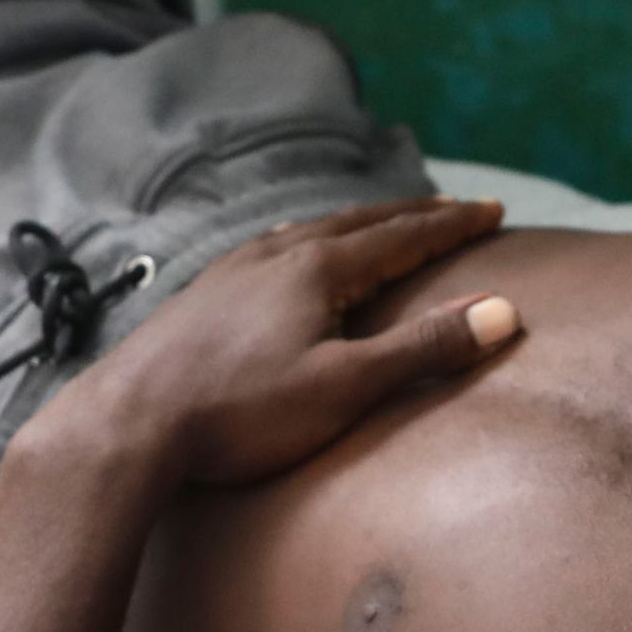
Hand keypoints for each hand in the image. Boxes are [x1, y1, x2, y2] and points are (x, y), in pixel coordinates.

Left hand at [53, 199, 519, 489]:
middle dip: (412, 216)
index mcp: (318, 268)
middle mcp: (276, 254)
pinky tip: (296, 257)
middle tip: (453, 209)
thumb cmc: (241, 412)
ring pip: (311, 231)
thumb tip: (503, 312)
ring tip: (383, 225)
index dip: (453, 224)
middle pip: (359, 222)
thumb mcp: (346, 387)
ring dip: (358, 224)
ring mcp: (233, 270)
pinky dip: (310, 241)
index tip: (494, 211)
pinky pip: (273, 249)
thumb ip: (424, 349)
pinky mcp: (203, 294)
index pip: (404, 235)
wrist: (128, 423)